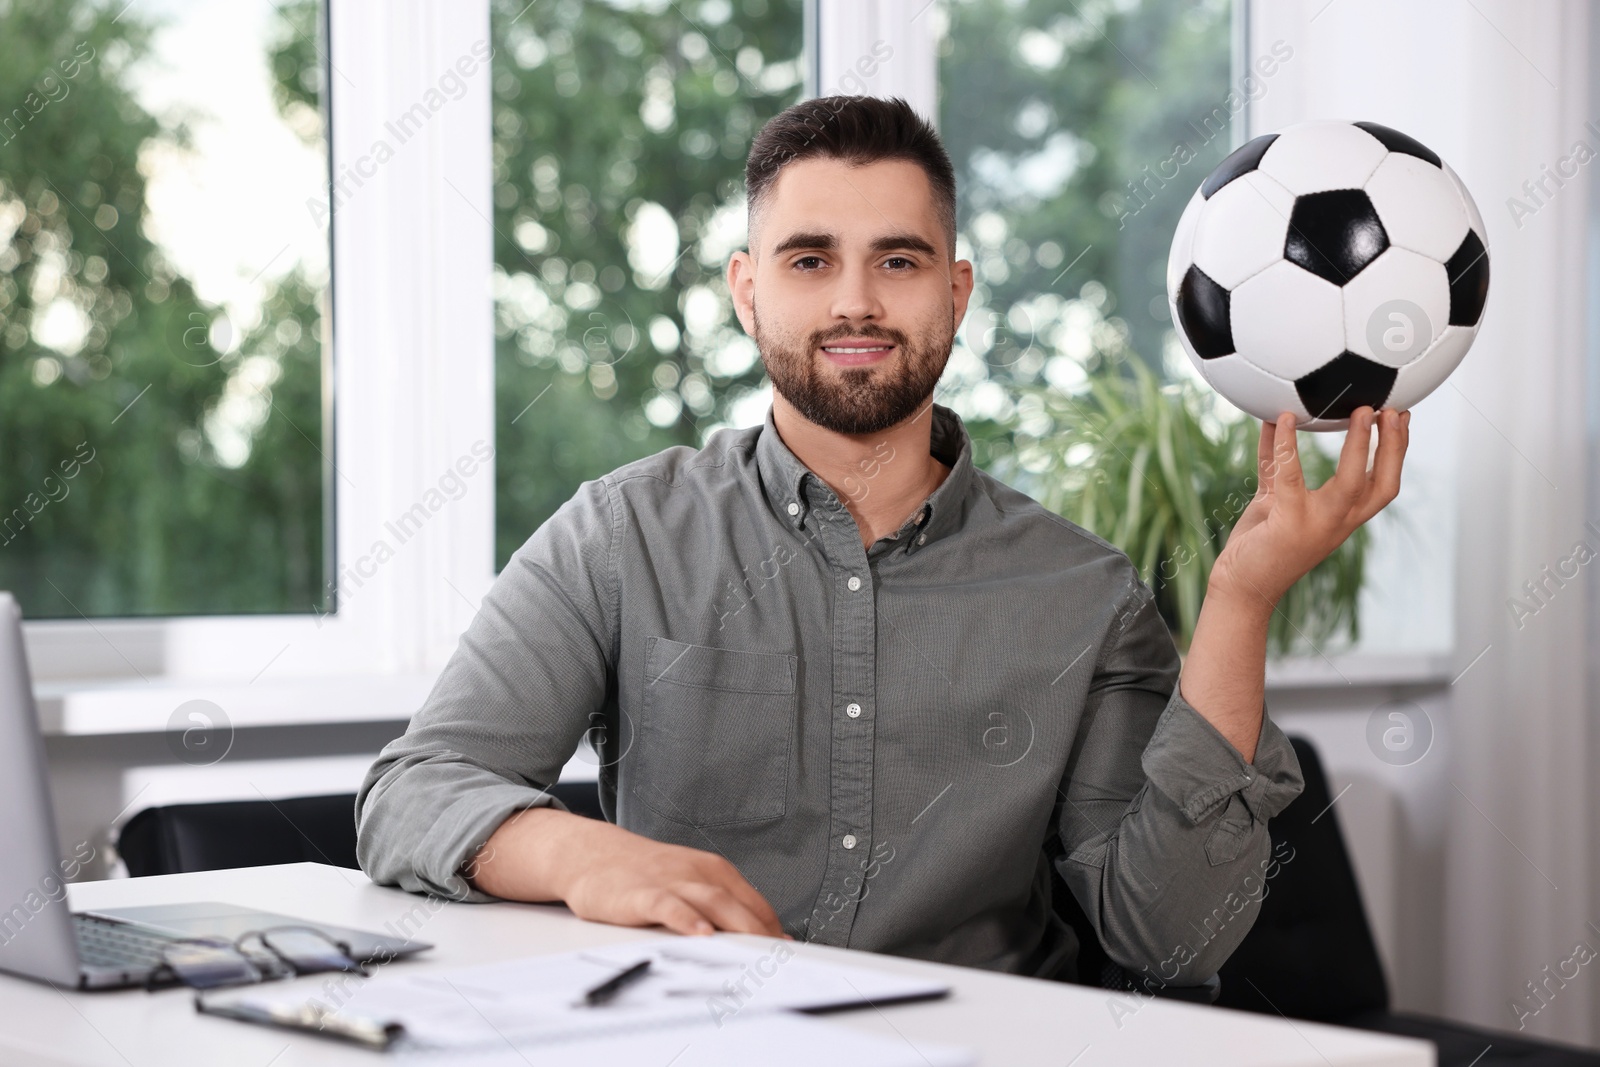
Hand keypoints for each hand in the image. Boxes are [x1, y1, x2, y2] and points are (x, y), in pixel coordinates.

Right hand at [466, 807, 786, 937]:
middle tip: (779, 962)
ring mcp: (671, 881)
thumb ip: (720, 905)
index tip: (787, 954)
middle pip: (740, 905)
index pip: (755, 903)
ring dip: (737, 927)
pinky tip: (700, 934)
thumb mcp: (688, 881)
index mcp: (714, 871)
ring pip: (713, 903)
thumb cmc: (643, 873)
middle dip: (764, 934)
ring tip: (755, 951)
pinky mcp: (642, 893)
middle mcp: (698, 873)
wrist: (592, 853)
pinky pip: (670, 906)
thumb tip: (756, 935)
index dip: (773, 930)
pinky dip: (687, 919)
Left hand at [1210, 405, 1408, 613]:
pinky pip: (1291, 475)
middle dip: (1393, 446)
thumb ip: (1279, 463)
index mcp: (1343, 517)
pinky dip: (1286, 443)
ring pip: (1353, 481)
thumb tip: (1277, 419)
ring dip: (1360, 445)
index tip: (1400, 417)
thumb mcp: (1275, 498)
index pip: (1383, 484)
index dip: (1397, 451)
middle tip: (1390, 409)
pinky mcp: (1287, 522)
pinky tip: (1282, 419)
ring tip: (1360, 411)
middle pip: (1383, 483)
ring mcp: (1316, 524)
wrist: (1241, 587)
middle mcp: (1338, 522)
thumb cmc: (1259, 543)